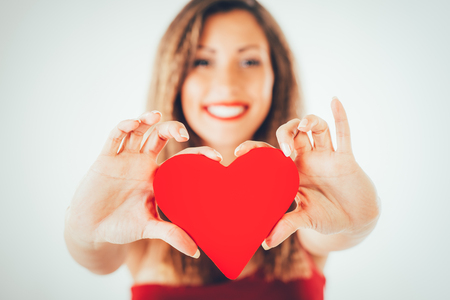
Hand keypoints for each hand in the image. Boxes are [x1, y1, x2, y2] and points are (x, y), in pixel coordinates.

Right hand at [65, 111, 219, 257]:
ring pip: (139, 132)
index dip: (198, 154)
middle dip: (172, 129)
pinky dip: (123, 128)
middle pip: (160, 137)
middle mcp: (143, 164)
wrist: (91, 229)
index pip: (182, 159)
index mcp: (158, 177)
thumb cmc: (122, 227)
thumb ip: (172, 234)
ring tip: (156, 115)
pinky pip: (115, 138)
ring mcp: (124, 159)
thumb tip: (197, 252)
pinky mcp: (105, 159)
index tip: (216, 157)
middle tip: (184, 133)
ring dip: (146, 120)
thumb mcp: (149, 228)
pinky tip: (132, 124)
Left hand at [234, 98, 379, 248]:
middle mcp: (306, 159)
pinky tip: (334, 100)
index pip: (270, 155)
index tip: (238, 151)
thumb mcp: (305, 219)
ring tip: (304, 127)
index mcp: (291, 172)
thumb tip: (265, 242)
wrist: (355, 220)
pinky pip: (343, 133)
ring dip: (309, 122)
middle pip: (292, 134)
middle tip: (285, 149)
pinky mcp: (345, 158)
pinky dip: (340, 116)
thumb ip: (286, 226)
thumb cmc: (327, 217)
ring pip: (316, 128)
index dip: (255, 150)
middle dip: (285, 134)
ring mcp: (326, 156)